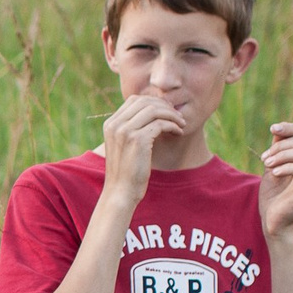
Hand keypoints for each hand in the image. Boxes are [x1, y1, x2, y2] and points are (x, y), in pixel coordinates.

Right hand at [99, 93, 185, 209]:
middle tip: (178, 116)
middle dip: (165, 106)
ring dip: (172, 115)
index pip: (134, 100)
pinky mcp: (137, 140)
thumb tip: (150, 114)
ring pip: (154, 110)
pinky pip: (160, 123)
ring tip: (181, 124)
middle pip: (145, 102)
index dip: (154, 102)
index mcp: (110, 124)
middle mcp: (115, 124)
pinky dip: (173, 126)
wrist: (120, 192)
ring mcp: (125, 131)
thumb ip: (131, 129)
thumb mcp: (123, 146)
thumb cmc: (126, 172)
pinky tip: (178, 132)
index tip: (167, 111)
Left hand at [258, 122, 292, 234]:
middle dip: (282, 145)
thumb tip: (278, 129)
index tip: (272, 129)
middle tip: (264, 158)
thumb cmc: (273, 194)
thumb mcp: (272, 165)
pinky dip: (287, 168)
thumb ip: (277, 148)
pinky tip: (274, 173)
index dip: (292, 126)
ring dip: (283, 155)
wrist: (272, 219)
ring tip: (266, 165)